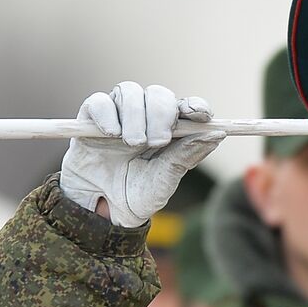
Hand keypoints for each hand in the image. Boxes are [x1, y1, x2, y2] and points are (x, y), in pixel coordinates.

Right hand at [60, 82, 223, 227]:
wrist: (100, 214)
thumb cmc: (137, 195)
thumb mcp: (164, 181)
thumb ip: (186, 156)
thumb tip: (217, 134)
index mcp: (169, 131)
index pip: (186, 107)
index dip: (195, 106)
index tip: (201, 115)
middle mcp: (145, 117)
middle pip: (158, 94)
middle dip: (161, 113)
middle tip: (158, 141)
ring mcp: (118, 116)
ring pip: (129, 91)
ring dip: (135, 115)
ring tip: (133, 143)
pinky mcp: (90, 119)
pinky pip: (99, 102)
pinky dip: (107, 114)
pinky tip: (111, 134)